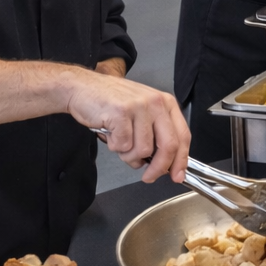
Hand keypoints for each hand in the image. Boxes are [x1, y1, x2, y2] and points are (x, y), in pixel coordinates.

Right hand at [65, 70, 190, 183]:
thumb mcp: (142, 114)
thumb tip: (166, 164)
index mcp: (166, 103)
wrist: (83, 89)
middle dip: (159, 168)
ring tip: (120, 141)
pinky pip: (123, 145)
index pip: (183, 136)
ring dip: (128, 155)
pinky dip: (115, 146)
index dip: (181, 160)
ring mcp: (139, 106)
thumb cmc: (112, 103)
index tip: (177, 176)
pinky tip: (110, 133)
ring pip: (143, 150)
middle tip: (149, 177)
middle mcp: (156, 102)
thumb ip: (156, 134)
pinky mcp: (121, 112)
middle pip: (168, 146)